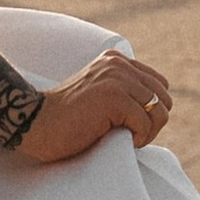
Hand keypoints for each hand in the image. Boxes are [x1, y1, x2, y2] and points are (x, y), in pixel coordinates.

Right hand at [16, 49, 171, 163]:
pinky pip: (145, 123)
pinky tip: (115, 138)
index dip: (151, 111)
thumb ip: (124, 93)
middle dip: (152, 123)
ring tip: (125, 138)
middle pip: (164, 99)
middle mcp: (119, 64)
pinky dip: (137, 138)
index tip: (130, 125)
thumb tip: (161, 110)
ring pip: (160, 112)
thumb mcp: (100, 97)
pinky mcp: (114, 97)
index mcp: (116, 61)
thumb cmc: (66, 121)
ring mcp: (116, 78)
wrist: (34, 124)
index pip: (159, 86)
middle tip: (129, 135)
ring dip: (146, 132)